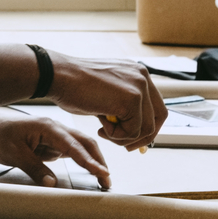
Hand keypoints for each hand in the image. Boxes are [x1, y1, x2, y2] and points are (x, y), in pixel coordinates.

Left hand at [0, 107, 110, 189]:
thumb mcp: (13, 154)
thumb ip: (34, 168)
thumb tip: (52, 184)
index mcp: (47, 128)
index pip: (73, 146)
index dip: (89, 161)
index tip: (101, 173)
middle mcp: (54, 129)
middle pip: (84, 143)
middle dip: (98, 161)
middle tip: (107, 181)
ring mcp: (53, 136)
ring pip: (80, 147)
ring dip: (92, 161)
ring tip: (102, 180)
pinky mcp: (50, 143)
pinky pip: (70, 152)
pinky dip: (82, 161)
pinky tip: (89, 171)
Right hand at [47, 55, 166, 152]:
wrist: (57, 76)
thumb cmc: (74, 86)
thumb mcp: (107, 93)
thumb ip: (124, 105)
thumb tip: (136, 130)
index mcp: (137, 72)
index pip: (156, 106)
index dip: (149, 127)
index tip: (135, 139)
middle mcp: (142, 76)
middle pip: (160, 117)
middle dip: (143, 137)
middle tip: (126, 146)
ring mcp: (139, 87)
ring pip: (147, 128)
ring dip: (125, 137)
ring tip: (104, 130)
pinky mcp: (131, 99)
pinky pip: (133, 132)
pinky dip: (116, 136)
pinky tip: (100, 126)